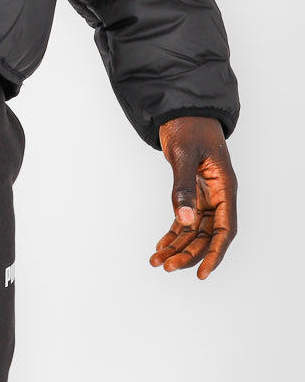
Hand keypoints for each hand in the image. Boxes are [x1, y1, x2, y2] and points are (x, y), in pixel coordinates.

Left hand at [150, 116, 236, 279]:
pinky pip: (184, 219)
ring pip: (194, 230)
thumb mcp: (184, 155)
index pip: (224, 229)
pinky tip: (161, 246)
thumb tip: (185, 221)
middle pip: (206, 234)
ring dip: (178, 247)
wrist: (180, 108)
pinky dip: (173, 234)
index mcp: (224, 187)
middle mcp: (217, 195)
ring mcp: (204, 194)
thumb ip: (183, 187)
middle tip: (167, 266)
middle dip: (188, 253)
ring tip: (157, 261)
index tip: (202, 273)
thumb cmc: (188, 126)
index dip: (215, 253)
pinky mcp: (191, 191)